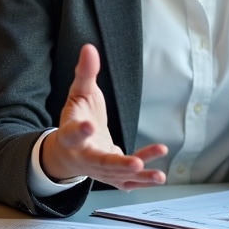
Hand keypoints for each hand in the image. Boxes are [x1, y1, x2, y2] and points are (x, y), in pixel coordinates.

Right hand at [40, 43, 167, 189]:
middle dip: (118, 164)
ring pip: (118, 175)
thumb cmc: (76, 117)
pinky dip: (143, 180)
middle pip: (100, 162)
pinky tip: (159, 176)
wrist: (68, 152)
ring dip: (139, 175)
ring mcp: (98, 170)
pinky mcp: (111, 176)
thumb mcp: (78, 94)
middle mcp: (84, 156)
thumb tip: (89, 48)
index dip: (79, 130)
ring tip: (159, 175)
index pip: (72, 133)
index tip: (88, 126)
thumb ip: (85, 73)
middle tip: (134, 163)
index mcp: (70, 135)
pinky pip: (127, 181)